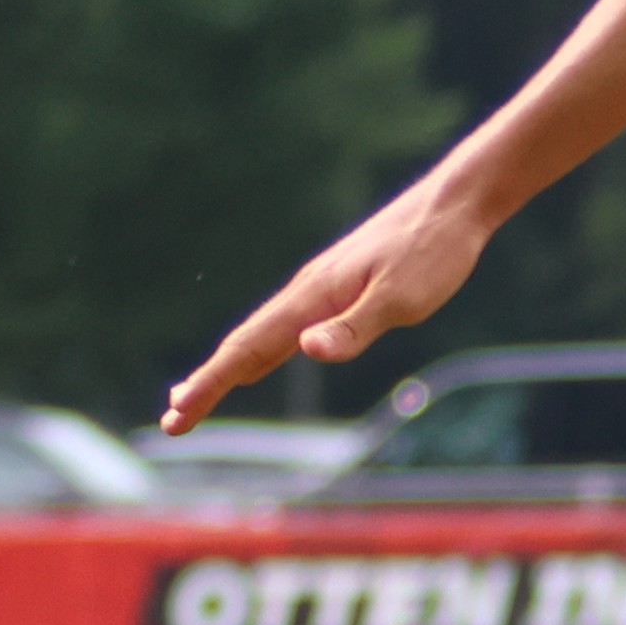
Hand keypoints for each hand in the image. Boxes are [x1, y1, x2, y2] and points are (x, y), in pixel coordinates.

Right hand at [162, 178, 493, 431]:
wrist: (453, 204)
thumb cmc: (433, 251)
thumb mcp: (402, 297)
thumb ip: (355, 327)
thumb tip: (305, 351)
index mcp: (313, 296)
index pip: (249, 348)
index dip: (211, 384)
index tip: (177, 415)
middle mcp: (306, 292)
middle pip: (243, 344)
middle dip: (207, 383)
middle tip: (171, 420)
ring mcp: (318, 289)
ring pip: (260, 335)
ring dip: (226, 368)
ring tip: (195, 395)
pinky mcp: (336, 288)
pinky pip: (283, 328)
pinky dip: (258, 352)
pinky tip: (257, 364)